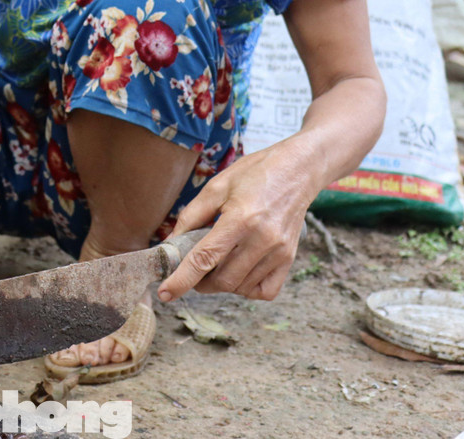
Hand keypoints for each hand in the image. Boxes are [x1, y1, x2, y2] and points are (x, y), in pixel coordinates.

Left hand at [156, 142, 319, 302]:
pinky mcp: (289, 259)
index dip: (182, 280)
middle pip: (222, 280)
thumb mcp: (216, 187)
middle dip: (201, 281)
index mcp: (240, 219)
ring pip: (241, 287)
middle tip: (194, 269)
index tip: (166, 293)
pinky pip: (265, 291)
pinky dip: (247, 289)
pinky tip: (240, 272)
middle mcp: (262, 239)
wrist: (297, 169)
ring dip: (222, 284)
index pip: (205, 258)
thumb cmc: (254, 173)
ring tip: (218, 263)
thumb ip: (191, 217)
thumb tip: (171, 244)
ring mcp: (279, 252)